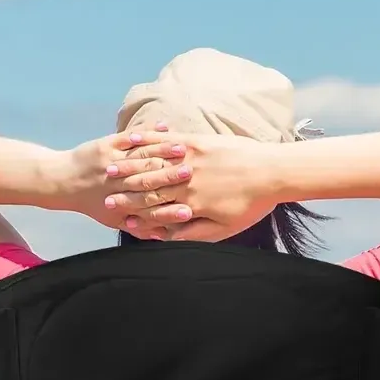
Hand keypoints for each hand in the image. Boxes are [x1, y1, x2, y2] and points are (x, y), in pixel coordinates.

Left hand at [51, 125, 192, 229]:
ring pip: (140, 157)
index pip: (148, 208)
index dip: (169, 210)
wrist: (62, 182)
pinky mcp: (105, 145)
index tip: (189, 210)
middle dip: (170, 177)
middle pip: (147, 181)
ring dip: (163, 152)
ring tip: (184, 150)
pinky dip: (146, 133)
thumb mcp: (114, 220)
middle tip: (192, 174)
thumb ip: (140, 228)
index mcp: (121, 205)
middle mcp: (116, 184)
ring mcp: (111, 163)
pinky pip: (128, 138)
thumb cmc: (93, 203)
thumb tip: (164, 236)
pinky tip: (164, 127)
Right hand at [103, 134, 280, 241]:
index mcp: (191, 203)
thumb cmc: (253, 204)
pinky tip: (135, 141)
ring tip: (110, 168)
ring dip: (130, 166)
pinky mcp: (201, 141)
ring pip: (155, 164)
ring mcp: (193, 158)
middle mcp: (187, 181)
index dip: (132, 212)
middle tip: (103, 192)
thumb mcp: (223, 228)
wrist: (276, 172)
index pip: (154, 209)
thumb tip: (168, 238)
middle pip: (149, 187)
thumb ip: (193, 233)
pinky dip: (151, 141)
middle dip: (124, 191)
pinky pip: (170, 141)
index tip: (114, 214)